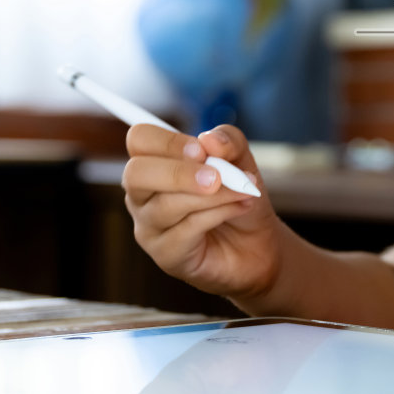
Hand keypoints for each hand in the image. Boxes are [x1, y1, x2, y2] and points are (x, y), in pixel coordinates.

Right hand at [121, 123, 285, 302]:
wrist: (257, 241)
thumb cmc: (237, 196)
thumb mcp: (241, 159)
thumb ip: (228, 141)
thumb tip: (209, 141)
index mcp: (154, 163)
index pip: (139, 140)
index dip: (168, 141)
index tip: (201, 150)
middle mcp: (142, 195)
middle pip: (136, 174)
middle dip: (179, 173)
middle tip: (216, 177)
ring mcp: (149, 227)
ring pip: (166, 205)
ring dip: (212, 196)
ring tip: (244, 192)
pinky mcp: (165, 254)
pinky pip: (186, 229)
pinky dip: (218, 214)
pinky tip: (240, 208)